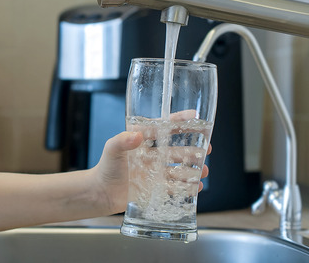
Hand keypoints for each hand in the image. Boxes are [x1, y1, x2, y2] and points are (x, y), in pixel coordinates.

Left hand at [90, 118, 211, 214]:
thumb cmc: (105, 167)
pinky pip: (175, 187)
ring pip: (180, 168)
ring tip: (205, 170)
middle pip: (177, 149)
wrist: (101, 193)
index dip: (179, 120)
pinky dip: (187, 187)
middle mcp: (152, 155)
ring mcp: (155, 172)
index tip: (194, 115)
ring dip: (194, 169)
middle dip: (194, 148)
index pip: (163, 126)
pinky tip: (196, 187)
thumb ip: (122, 141)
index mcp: (142, 139)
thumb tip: (136, 136)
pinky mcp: (156, 188)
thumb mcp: (111, 149)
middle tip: (208, 148)